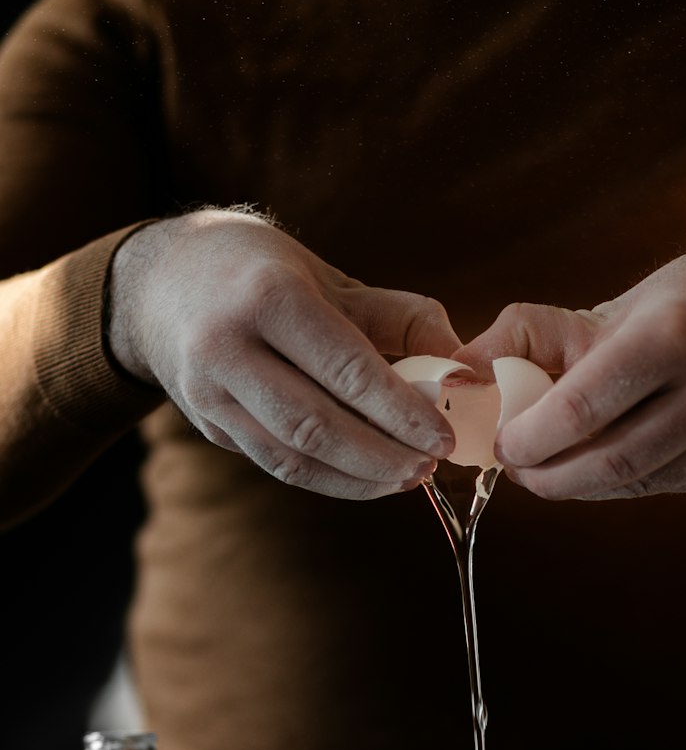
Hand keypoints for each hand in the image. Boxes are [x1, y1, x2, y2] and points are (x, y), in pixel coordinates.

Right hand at [107, 209, 458, 498]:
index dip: (400, 412)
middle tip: (430, 467)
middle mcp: (227, 346)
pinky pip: (275, 463)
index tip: (443, 437)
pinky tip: (366, 478)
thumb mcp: (326, 275)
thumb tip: (463, 369)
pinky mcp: (208, 424)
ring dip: (358, 477)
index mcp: (266, 296)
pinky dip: (328, 478)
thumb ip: (397, 319)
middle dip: (382, 456)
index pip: (345, 370)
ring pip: (292, 456)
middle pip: (316, 424)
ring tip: (406, 478)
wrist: (158, 283)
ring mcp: (208, 392)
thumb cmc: (258, 271)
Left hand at [454, 240, 685, 498]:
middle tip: (518, 467)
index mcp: (671, 338)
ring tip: (552, 464)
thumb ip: (523, 337)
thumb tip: (457, 374)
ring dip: (579, 483)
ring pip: (632, 485)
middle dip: (547, 475)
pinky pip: (659, 487)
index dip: (529, 439)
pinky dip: (619, 483)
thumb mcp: (605, 305)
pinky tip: (605, 459)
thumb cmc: (679, 303)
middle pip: (607, 462)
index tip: (502, 445)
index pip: (581, 410)